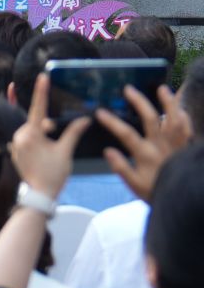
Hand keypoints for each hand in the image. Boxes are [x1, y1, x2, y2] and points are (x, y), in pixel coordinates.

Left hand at [10, 74, 88, 199]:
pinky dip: (36, 140)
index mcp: (31, 134)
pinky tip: (43, 155)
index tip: (42, 76)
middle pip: (36, 121)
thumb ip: (73, 132)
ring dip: (43, 135)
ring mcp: (15, 143)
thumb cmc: (53, 174)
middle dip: (48, 127)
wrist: (39, 194)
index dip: (41, 91)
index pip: (38, 108)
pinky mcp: (15, 150)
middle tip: (55, 144)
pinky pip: (27, 139)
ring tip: (49, 155)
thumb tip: (85, 119)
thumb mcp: (65, 152)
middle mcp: (19, 136)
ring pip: (32, 130)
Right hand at [97, 84, 191, 202]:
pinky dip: (185, 118)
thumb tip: (108, 151)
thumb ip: (121, 168)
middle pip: (151, 119)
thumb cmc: (155, 192)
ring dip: (169, 103)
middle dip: (139, 102)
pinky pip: (187, 130)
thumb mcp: (134, 185)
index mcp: (145, 155)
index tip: (100, 112)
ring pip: (173, 120)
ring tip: (163, 88)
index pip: (126, 134)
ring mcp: (175, 145)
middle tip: (129, 89)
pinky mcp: (186, 148)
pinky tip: (181, 109)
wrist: (182, 198)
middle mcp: (161, 146)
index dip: (112, 122)